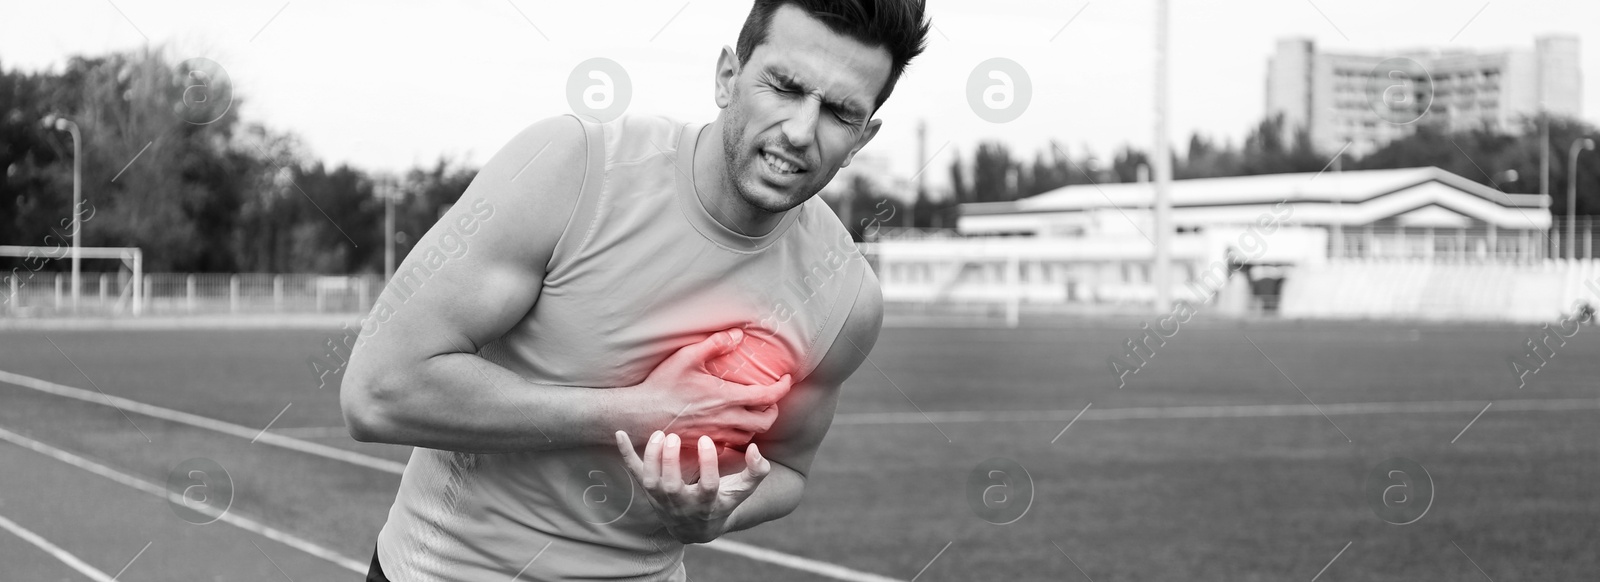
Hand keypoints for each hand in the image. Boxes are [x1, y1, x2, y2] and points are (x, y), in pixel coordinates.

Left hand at [615, 430, 771, 543]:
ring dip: (651, 458)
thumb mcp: (742, 491)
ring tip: (660, 434)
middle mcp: (681, 504)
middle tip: (673, 437)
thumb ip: (756, 472)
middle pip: (671, 486)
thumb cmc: (723, 502)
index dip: (707, 463)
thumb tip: (755, 449)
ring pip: (650, 481)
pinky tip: (620, 433)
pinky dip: (626, 454)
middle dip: (669, 462)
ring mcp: (662, 499)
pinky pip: (634, 473)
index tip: (706, 440)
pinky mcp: (649, 491)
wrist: (696, 526)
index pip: (707, 486)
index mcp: (706, 503)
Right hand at [619, 329, 792, 448]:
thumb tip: (738, 335)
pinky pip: (732, 443)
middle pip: (766, 421)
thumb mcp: (687, 357)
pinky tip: (730, 423)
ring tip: (751, 410)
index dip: (783, 387)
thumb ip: (715, 344)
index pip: (768, 396)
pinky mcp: (706, 443)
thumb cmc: (663, 386)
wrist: (640, 415)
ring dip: (756, 422)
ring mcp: (716, 434)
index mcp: (726, 398)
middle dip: (773, 409)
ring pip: (750, 435)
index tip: (786, 379)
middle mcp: (726, 419)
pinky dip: (739, 434)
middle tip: (769, 397)